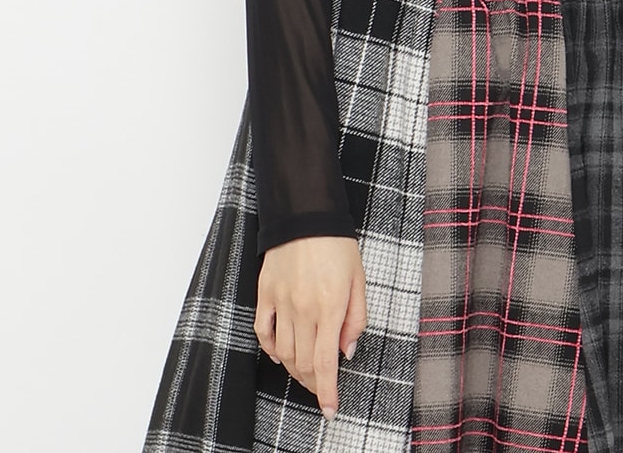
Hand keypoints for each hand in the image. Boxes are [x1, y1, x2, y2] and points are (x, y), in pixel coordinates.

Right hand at [254, 235, 366, 417]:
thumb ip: (356, 318)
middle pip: (303, 363)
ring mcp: (281, 302)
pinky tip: (280, 353)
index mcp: (330, 306)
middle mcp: (303, 308)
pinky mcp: (265, 294)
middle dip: (313, 382)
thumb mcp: (359, 278)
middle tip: (322, 386)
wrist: (307, 213)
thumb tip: (347, 351)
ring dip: (295, 369)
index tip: (330, 409)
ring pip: (283, 352)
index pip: (325, 363)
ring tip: (305, 371)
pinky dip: (271, 349)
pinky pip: (263, 332)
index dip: (327, 391)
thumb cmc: (337, 243)